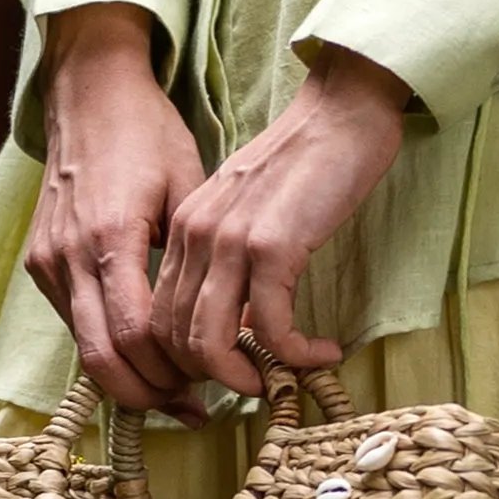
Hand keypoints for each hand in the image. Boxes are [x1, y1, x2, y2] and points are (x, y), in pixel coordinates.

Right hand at [24, 3, 200, 413]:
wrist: (89, 92)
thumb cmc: (148, 132)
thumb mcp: (190, 184)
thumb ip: (202, 255)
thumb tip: (236, 321)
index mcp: (111, 234)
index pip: (134, 334)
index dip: (173, 373)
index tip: (213, 388)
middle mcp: (69, 254)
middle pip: (100, 359)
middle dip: (149, 395)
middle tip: (195, 408)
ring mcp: (47, 259)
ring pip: (82, 349)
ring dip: (128, 378)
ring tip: (177, 390)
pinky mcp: (39, 260)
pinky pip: (74, 322)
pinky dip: (108, 348)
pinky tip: (144, 354)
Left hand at [150, 47, 411, 393]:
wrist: (340, 113)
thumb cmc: (304, 163)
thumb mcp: (247, 211)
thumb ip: (229, 260)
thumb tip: (238, 324)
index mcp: (184, 229)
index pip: (158, 316)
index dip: (185, 360)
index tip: (227, 371)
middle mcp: (195, 236)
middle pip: (175, 338)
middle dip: (214, 377)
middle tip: (258, 384)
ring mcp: (230, 242)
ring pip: (210, 342)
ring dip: (247, 376)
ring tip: (281, 378)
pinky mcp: (273, 248)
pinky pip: (270, 327)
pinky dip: (296, 352)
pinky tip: (323, 351)